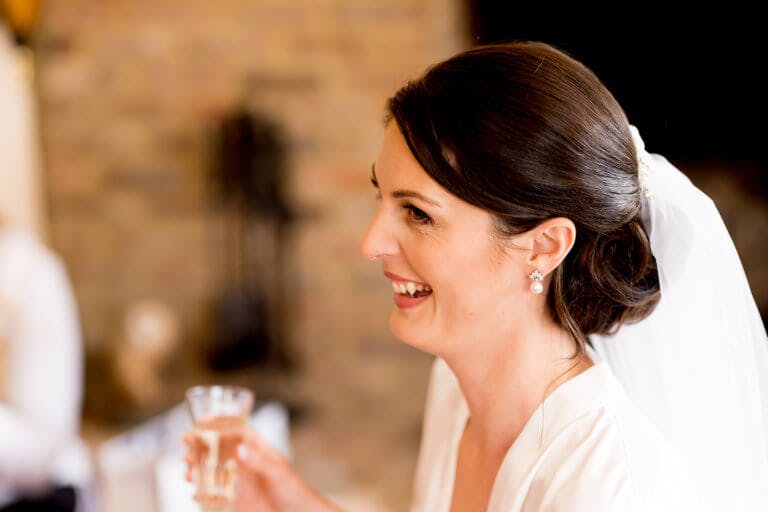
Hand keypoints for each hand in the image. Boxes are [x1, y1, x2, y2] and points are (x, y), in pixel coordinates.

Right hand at [184, 428, 340, 511]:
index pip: (236, 430)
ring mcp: (241, 481)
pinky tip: (194, 493)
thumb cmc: (296, 492)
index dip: (219, 424)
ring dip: (198, 467)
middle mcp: (247, 463)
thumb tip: (238, 450)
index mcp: (259, 450)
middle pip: (220, 448)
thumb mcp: (278, 474)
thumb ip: (258, 462)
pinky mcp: (237, 500)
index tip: (200, 422)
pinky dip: (203, 492)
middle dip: (201, 445)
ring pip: (214, 469)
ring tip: (187, 471)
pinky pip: (216, 494)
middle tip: (186, 445)